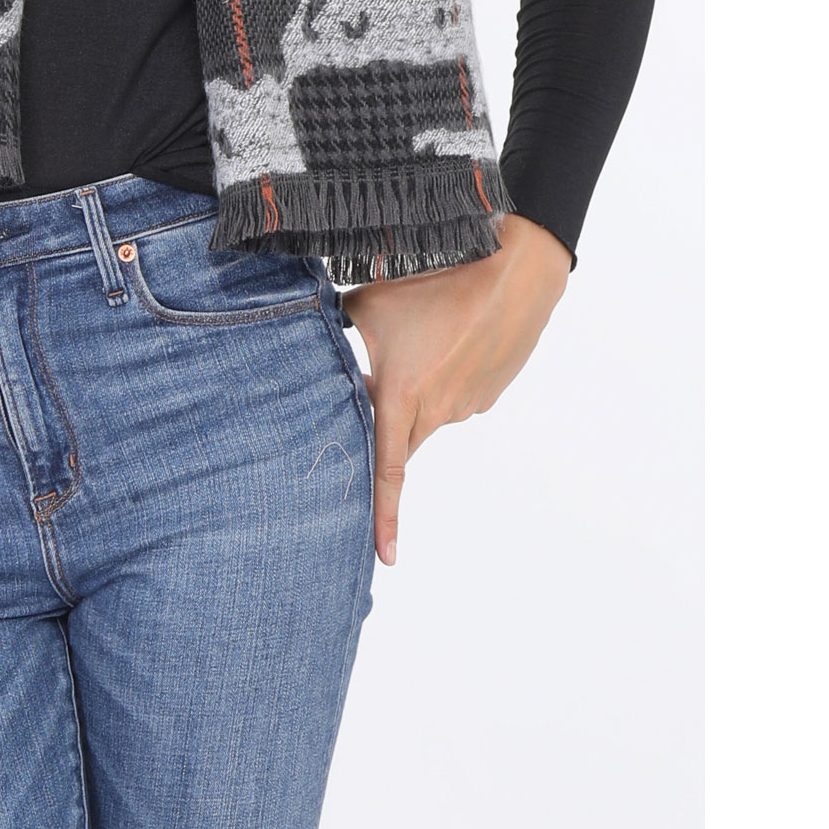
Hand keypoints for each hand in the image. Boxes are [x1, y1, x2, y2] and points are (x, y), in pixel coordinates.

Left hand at [342, 212, 569, 566]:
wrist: (514, 270)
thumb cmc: (436, 280)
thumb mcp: (367, 303)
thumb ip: (336, 333)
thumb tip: (314, 343)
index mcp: (402, 397)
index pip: (388, 470)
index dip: (384, 516)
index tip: (384, 557)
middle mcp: (438, 411)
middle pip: (402, 438)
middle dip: (385, 424)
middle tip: (373, 382)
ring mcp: (469, 403)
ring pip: (430, 412)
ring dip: (417, 390)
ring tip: (422, 333)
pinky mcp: (492, 389)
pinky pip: (457, 394)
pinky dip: (445, 374)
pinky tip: (448, 335)